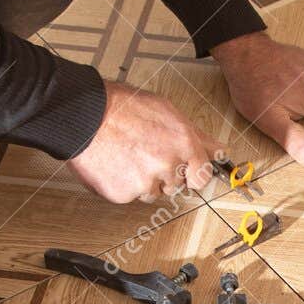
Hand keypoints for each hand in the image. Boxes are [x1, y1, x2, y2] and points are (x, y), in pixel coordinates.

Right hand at [68, 80, 223, 203]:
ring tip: (128, 155)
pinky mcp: (123, 194)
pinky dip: (123, 184)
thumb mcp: (167, 111)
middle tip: (145, 152)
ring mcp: (145, 182)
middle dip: (165, 173)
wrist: (82, 114)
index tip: (186, 171)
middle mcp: (167, 165)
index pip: (202, 176)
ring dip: (144, 180)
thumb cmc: (121, 107)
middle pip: (176, 185)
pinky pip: (130, 196)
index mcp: (182, 143)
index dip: (192, 173)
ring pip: (153, 192)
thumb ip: (197, 136)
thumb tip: (220, 150)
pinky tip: (116, 164)